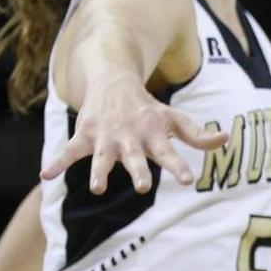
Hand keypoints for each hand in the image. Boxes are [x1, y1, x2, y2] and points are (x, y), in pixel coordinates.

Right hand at [39, 72, 227, 193]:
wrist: (114, 81)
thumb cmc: (148, 109)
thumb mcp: (174, 119)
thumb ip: (197, 134)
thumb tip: (224, 139)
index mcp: (153, 135)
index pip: (169, 153)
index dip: (178, 166)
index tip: (188, 181)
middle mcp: (130, 137)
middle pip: (135, 158)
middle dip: (139, 171)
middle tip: (144, 186)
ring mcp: (105, 137)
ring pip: (101, 157)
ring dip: (99, 171)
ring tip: (96, 188)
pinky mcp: (84, 136)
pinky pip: (68, 151)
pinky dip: (57, 162)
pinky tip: (45, 175)